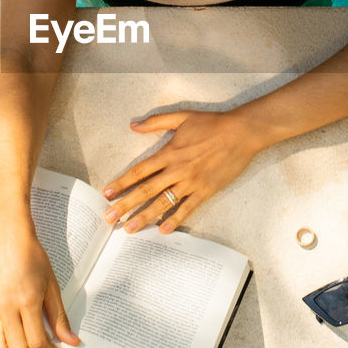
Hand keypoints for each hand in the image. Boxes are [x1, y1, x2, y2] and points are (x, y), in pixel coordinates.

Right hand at [0, 218, 79, 347]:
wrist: (8, 239)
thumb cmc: (31, 257)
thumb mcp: (51, 286)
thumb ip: (59, 316)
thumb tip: (70, 340)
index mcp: (26, 301)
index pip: (37, 342)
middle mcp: (5, 308)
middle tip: (40, 336)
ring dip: (12, 347)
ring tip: (21, 333)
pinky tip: (1, 333)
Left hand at [102, 109, 268, 234]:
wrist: (241, 133)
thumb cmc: (212, 123)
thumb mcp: (182, 117)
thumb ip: (156, 121)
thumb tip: (134, 125)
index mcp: (169, 152)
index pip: (139, 171)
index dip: (122, 183)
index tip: (107, 193)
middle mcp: (177, 170)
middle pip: (146, 190)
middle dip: (126, 205)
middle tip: (110, 218)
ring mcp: (191, 182)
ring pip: (163, 203)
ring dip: (145, 217)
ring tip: (129, 229)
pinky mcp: (205, 191)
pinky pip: (187, 208)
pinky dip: (175, 220)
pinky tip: (163, 230)